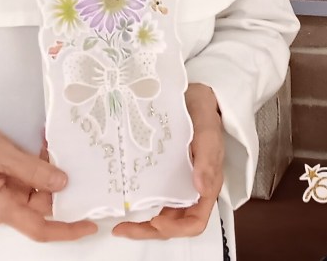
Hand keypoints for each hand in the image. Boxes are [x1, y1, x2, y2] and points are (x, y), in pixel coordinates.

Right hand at [0, 106, 96, 241]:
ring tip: (61, 148)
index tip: (91, 223)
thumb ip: (30, 168)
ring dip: (51, 173)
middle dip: (64, 189)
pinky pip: (27, 180)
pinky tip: (46, 147)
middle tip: (83, 166)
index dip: (68, 228)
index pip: (39, 227)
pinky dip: (39, 166)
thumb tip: (61, 183)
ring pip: (37, 192)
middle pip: (42, 208)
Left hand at [112, 83, 223, 239]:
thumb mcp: (207, 128)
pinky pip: (153, 196)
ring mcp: (176, 182)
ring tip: (118, 224)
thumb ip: (207, 156)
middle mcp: (192, 187)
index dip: (176, 228)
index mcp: (207, 183)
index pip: (195, 221)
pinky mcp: (163, 173)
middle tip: (123, 228)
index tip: (155, 222)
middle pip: (174, 223)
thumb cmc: (203, 110)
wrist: (191, 94)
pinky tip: (123, 199)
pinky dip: (139, 205)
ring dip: (142, 224)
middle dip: (150, 231)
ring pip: (162, 214)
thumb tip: (202, 189)